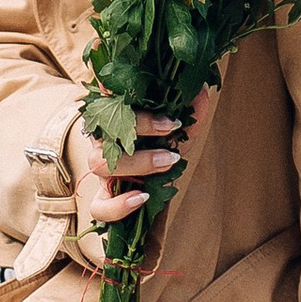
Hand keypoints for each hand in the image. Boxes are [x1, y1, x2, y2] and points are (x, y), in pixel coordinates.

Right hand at [66, 84, 215, 256]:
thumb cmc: (158, 146)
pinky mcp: (103, 200)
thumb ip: (188, 114)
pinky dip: (118, 205)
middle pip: (105, 127)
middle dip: (140, 129)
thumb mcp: (175, 130)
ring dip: (137, 162)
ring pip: (99, 164)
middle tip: (171, 134)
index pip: (106, 101)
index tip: (168, 116)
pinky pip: (99, 207)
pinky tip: (142, 198)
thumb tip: (201, 94)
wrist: (153, 180)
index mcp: (112, 118)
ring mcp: (100, 171)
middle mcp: (101, 140)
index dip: (126, 102)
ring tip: (168, 161)